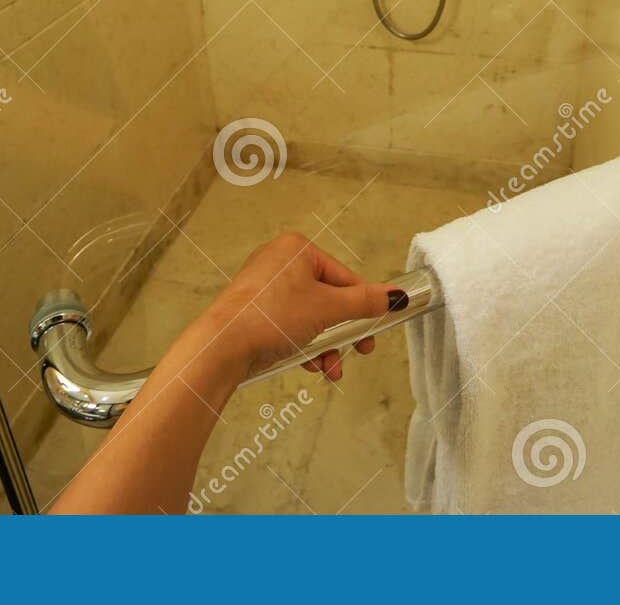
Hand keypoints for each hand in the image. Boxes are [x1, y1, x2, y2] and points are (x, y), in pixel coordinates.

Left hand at [185, 233, 403, 382]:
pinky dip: (302, 345)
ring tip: (330, 370)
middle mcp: (278, 261)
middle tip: (359, 351)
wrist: (222, 346)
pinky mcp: (253, 311)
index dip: (361, 306)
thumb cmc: (273, 316)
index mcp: (297, 249)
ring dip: (324, 345)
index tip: (373, 331)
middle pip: (327, 299)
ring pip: (309, 316)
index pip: (344, 277)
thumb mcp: (328, 309)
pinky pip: (288, 325)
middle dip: (341, 333)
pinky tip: (308, 365)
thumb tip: (396, 296)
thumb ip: (364, 303)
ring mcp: (263, 287)